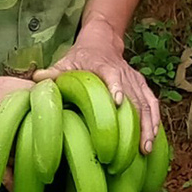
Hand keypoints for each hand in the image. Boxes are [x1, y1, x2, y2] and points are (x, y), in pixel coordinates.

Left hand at [34, 30, 161, 150]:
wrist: (102, 42)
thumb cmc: (81, 56)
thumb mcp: (66, 61)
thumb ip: (53, 71)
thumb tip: (36, 78)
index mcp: (104, 65)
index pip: (112, 75)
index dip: (116, 87)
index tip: (118, 102)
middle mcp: (124, 73)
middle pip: (135, 97)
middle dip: (139, 122)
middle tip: (139, 145)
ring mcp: (135, 80)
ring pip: (147, 103)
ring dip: (149, 126)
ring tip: (146, 149)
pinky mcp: (142, 86)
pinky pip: (152, 104)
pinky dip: (155, 121)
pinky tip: (154, 138)